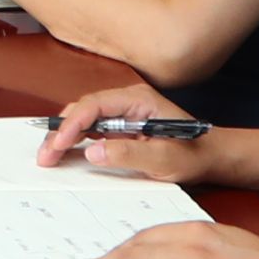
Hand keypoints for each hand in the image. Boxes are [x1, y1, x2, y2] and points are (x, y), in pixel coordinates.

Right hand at [35, 80, 199, 171]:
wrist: (212, 158)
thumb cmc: (194, 155)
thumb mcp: (164, 158)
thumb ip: (129, 153)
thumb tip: (92, 151)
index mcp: (138, 100)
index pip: (94, 105)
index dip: (72, 124)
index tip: (59, 144)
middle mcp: (127, 103)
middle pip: (84, 110)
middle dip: (61, 131)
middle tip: (46, 155)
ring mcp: (123, 115)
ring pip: (84, 120)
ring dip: (64, 137)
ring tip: (49, 156)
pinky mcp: (121, 128)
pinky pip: (92, 131)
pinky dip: (75, 142)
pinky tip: (64, 154)